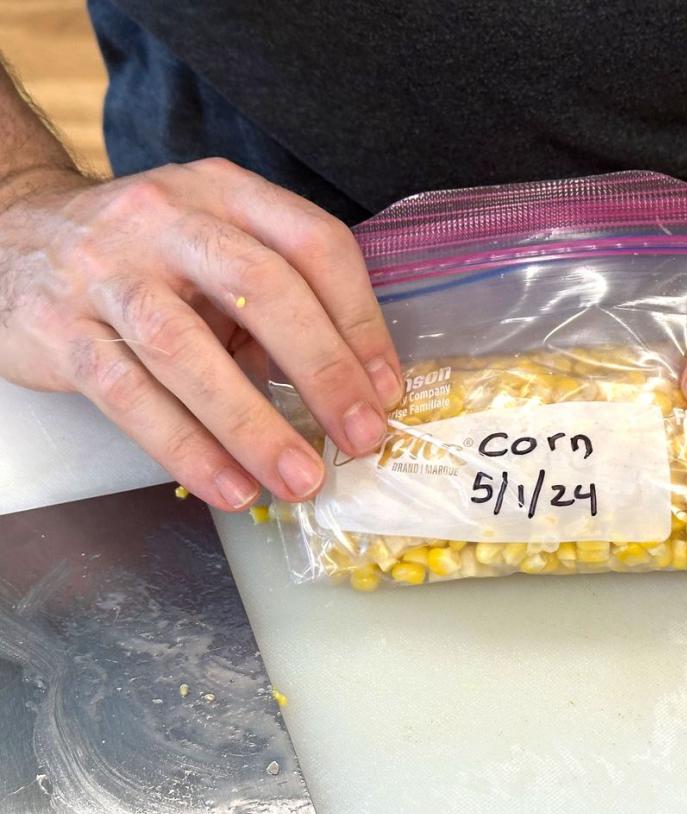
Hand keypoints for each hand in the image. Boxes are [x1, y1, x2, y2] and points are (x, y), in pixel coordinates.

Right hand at [0, 159, 401, 508]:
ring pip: (185, 348)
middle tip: (361, 437)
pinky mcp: (56, 326)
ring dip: (253, 425)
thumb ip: (275, 305)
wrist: (12, 235)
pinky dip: (186, 448)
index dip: (360, 320)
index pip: (314, 244)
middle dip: (322, 370)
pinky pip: (127, 395)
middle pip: (259, 288)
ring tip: (300, 480)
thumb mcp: (217, 250)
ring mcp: (104, 269)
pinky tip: (231, 486)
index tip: (386, 389)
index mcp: (226, 191)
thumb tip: (348, 393)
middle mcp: (166, 217)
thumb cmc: (147, 257)